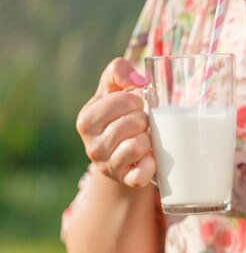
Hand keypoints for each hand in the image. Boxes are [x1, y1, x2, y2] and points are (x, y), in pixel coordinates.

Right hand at [76, 57, 154, 187]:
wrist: (121, 157)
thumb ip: (118, 71)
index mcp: (86, 120)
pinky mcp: (125, 181)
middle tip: (141, 125)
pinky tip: (149, 159)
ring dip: (148, 139)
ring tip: (143, 139)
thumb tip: (138, 80)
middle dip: (144, 119)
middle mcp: (92, 146)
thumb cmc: (118, 117)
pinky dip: (150, 165)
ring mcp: (107, 166)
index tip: (135, 106)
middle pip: (134, 121)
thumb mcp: (112, 90)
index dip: (136, 100)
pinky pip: (142, 173)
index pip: (122, 101)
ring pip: (139, 145)